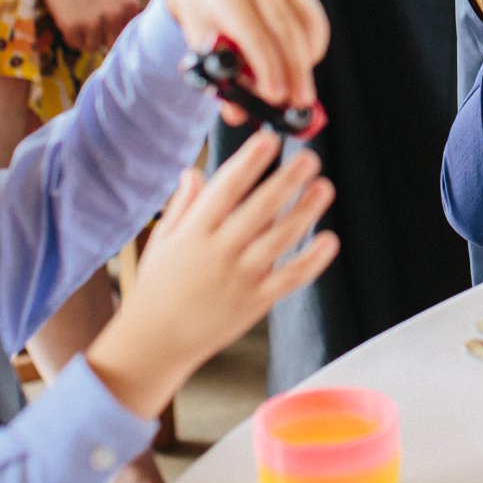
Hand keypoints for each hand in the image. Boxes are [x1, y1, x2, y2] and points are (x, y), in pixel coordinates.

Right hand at [38, 0, 140, 53]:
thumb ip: (129, 7)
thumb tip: (134, 35)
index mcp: (129, 3)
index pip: (126, 34)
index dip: (113, 29)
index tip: (103, 17)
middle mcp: (115, 13)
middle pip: (112, 43)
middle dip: (101, 36)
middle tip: (90, 19)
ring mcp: (93, 20)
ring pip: (93, 47)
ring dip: (85, 37)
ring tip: (80, 18)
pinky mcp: (73, 26)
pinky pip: (75, 44)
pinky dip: (71, 35)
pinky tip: (70, 18)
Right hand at [86, 130, 338, 419]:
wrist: (154, 343)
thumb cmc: (156, 288)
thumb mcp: (162, 241)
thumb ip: (182, 205)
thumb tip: (193, 171)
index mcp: (194, 232)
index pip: (226, 188)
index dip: (250, 161)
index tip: (269, 139)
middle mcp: (219, 251)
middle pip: (260, 208)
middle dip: (288, 179)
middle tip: (310, 157)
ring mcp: (239, 277)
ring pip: (280, 238)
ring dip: (306, 211)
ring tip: (325, 186)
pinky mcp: (255, 301)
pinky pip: (290, 278)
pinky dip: (312, 260)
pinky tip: (329, 239)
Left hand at [163, 0, 328, 117]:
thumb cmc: (205, 16)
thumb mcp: (201, 44)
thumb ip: (219, 78)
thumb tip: (237, 116)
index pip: (253, 36)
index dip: (267, 68)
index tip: (275, 97)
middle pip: (286, 32)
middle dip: (296, 71)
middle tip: (301, 104)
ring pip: (305, 26)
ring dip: (306, 62)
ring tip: (302, 92)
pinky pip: (314, 19)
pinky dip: (314, 46)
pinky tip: (305, 63)